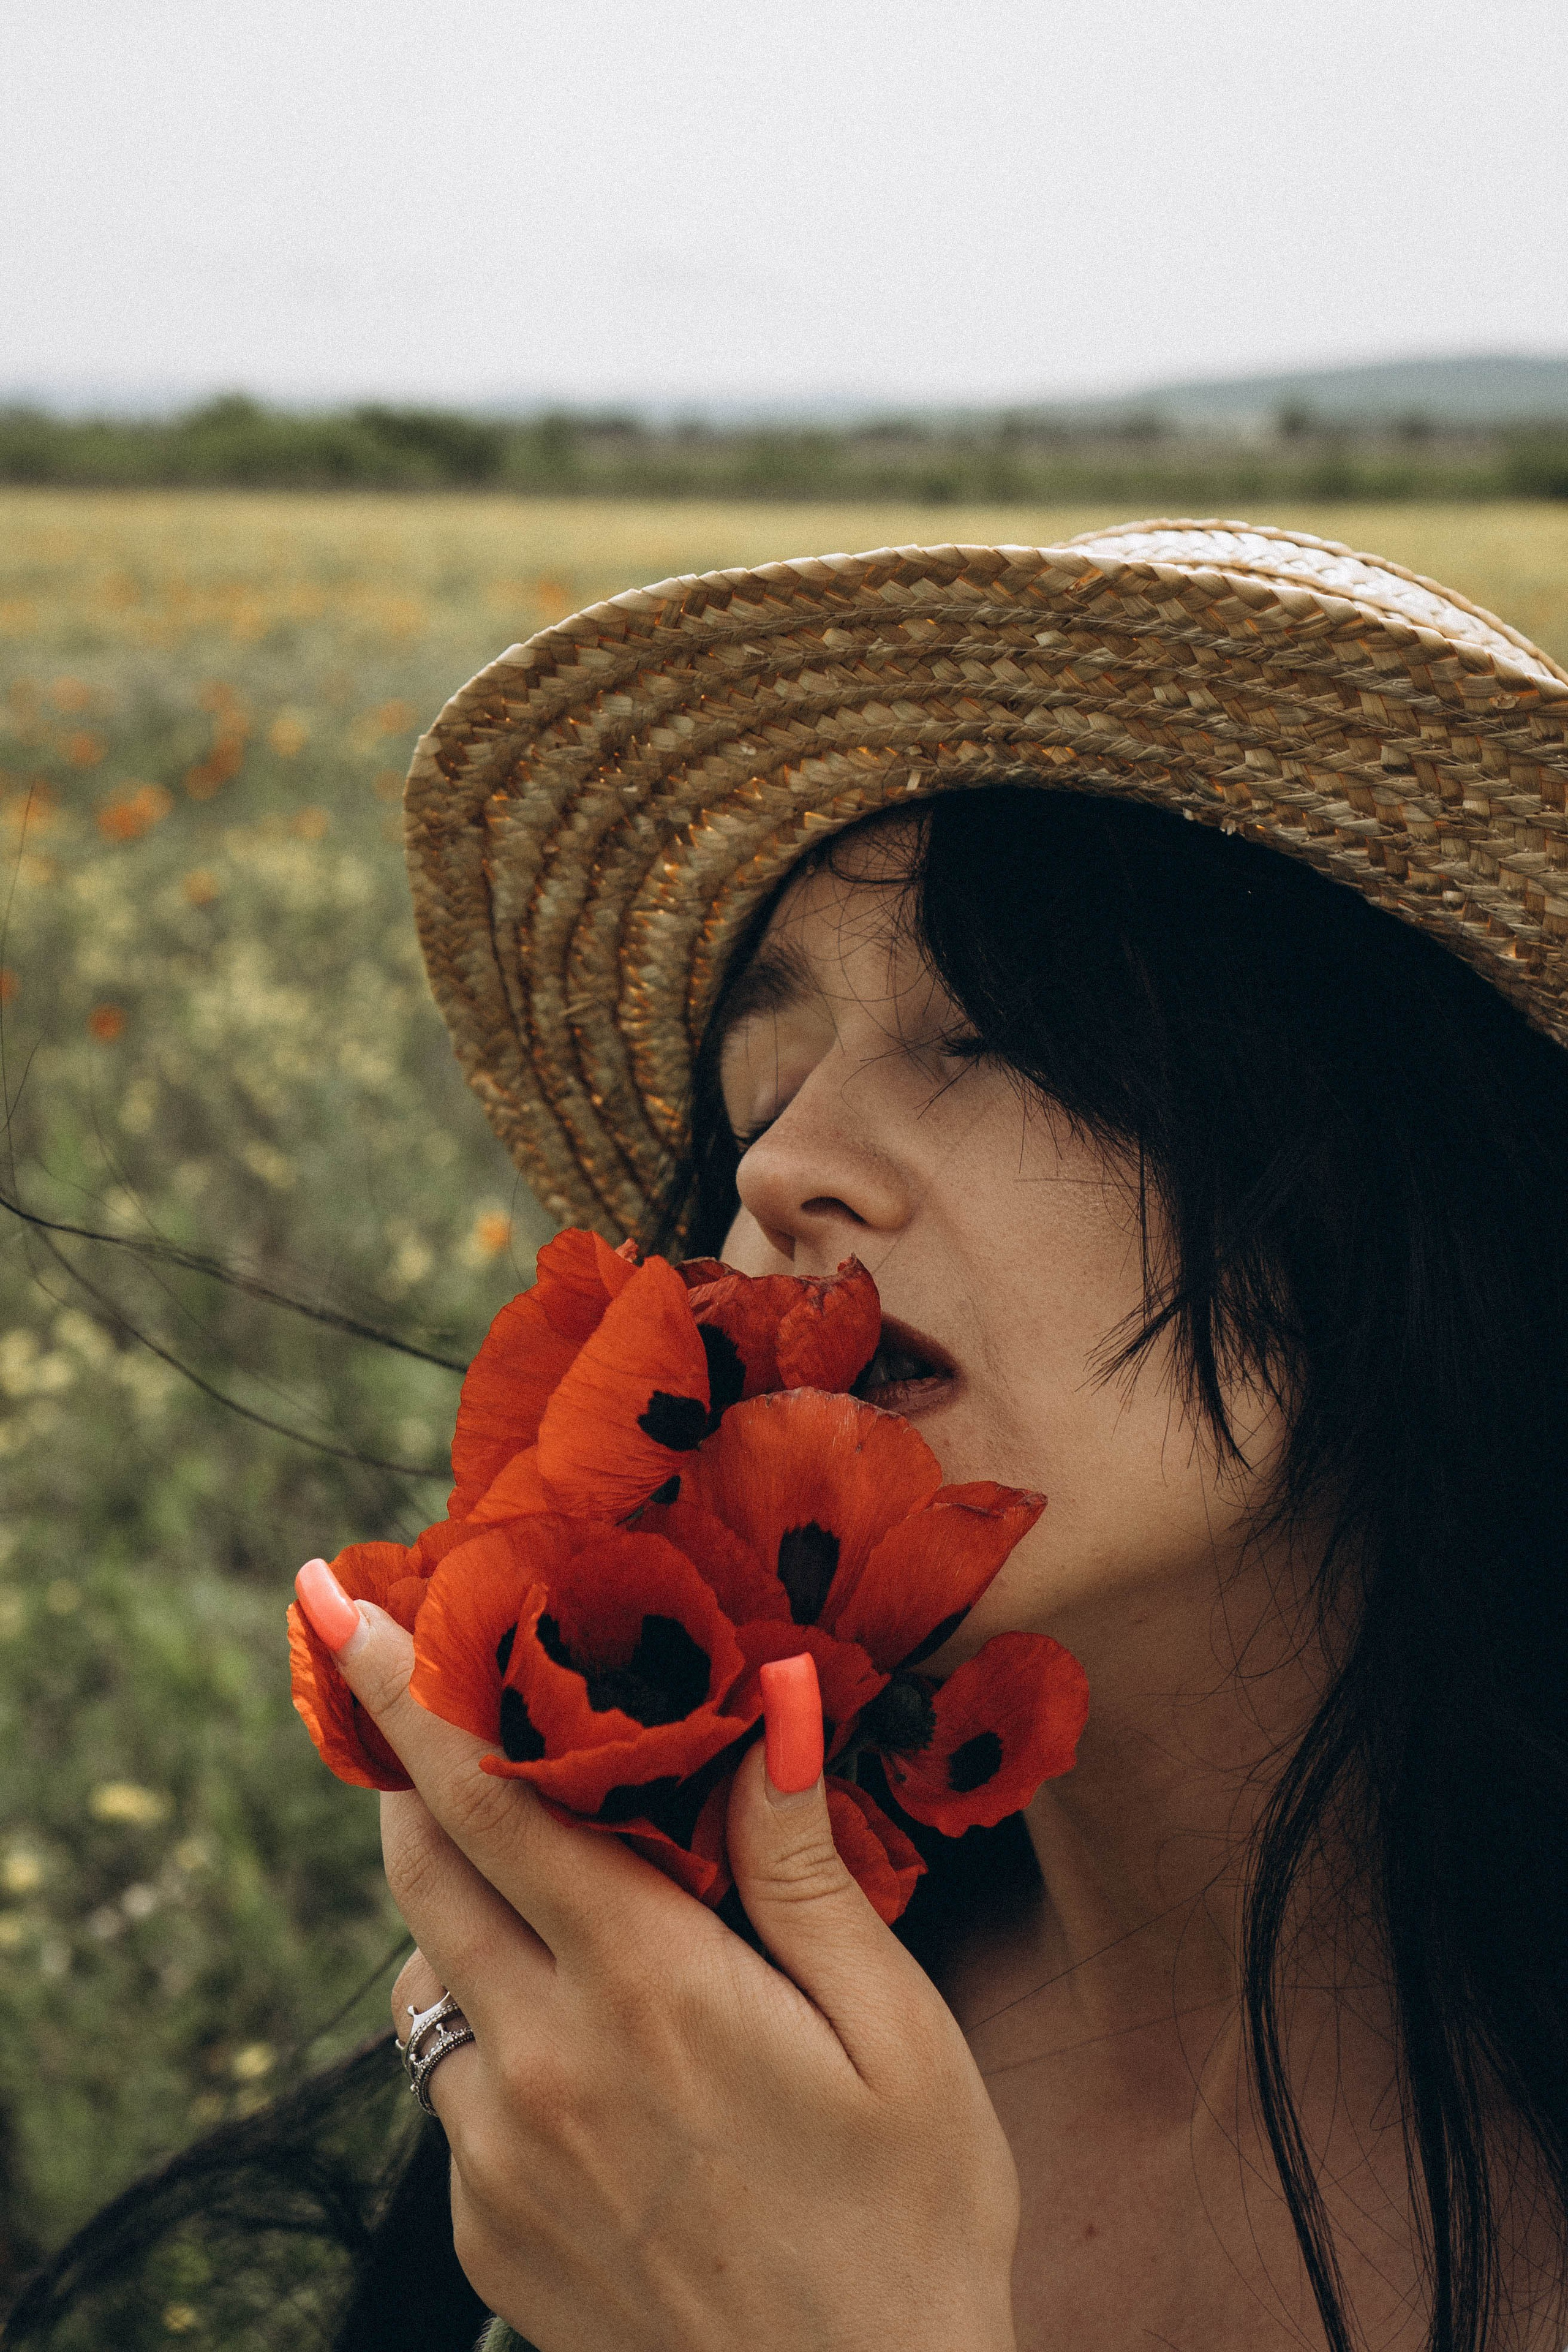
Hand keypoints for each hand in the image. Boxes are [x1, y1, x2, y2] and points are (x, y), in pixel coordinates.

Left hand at [304, 1569, 1019, 2351]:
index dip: (408, 1694)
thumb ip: (804, 1866)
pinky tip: (594, 2065)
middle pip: (422, 1873)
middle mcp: (546, 2067)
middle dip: (413, 1780)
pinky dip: (491, 2040)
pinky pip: (451, 2096)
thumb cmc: (912, 2226)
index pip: (491, 1801)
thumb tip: (772, 1701)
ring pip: (425, 1985)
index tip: (339, 1609)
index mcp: (649, 1990)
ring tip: (558, 1911)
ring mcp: (500, 2163)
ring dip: (459, 1917)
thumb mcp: (897, 2034)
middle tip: (432, 1720)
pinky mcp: (485, 2239)